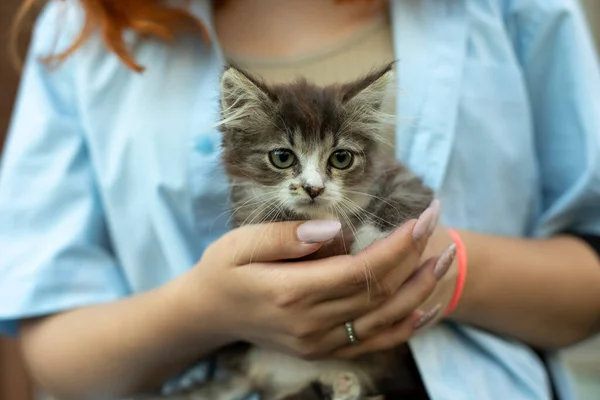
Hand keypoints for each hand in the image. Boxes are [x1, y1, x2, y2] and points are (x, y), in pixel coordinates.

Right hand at [180, 217, 434, 359]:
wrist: (208, 314)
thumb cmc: (223, 270)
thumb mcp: (240, 243)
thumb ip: (286, 236)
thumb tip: (334, 228)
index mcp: (291, 293)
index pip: (360, 270)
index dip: (397, 245)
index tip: (421, 217)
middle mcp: (310, 324)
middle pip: (378, 293)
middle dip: (415, 258)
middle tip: (438, 224)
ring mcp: (318, 343)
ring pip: (383, 319)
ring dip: (420, 290)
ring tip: (445, 259)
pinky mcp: (322, 351)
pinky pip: (373, 343)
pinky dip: (406, 327)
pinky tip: (428, 308)